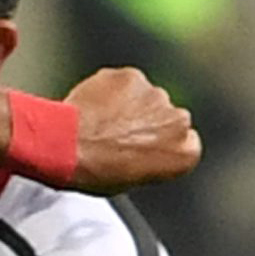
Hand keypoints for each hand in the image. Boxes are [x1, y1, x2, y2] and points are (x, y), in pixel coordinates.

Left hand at [62, 68, 201, 191]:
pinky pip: (125, 82)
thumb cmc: (97, 172)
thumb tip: (143, 145)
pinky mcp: (132, 76)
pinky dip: (112, 90)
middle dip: (149, 121)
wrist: (68, 146)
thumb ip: (152, 156)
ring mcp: (156, 94)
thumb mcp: (135, 179)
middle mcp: (179, 120)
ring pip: (146, 96)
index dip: (160, 144)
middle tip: (120, 135)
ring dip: (130, 104)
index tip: (144, 148)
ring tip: (102, 123)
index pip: (183, 142)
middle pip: (167, 116)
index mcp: (185, 152)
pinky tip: (94, 106)